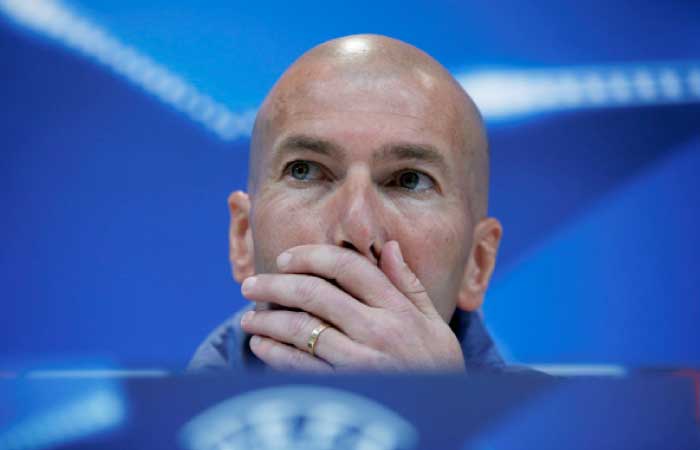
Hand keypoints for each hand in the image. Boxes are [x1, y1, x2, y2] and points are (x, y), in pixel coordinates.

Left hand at [239, 241, 465, 371]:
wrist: (442, 411)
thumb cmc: (435, 363)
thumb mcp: (433, 321)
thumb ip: (409, 284)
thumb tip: (388, 246)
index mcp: (398, 309)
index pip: (348, 267)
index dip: (310, 256)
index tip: (285, 258)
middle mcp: (379, 331)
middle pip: (316, 294)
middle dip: (276, 285)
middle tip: (251, 284)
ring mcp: (362, 362)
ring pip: (303, 329)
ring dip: (269, 320)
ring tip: (248, 317)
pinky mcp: (347, 389)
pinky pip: (302, 367)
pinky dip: (275, 354)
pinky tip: (260, 345)